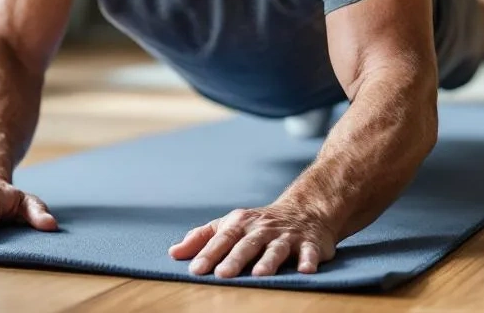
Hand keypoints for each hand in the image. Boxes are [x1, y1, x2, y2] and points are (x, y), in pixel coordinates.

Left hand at [169, 201, 336, 277]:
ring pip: (276, 249)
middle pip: (246, 244)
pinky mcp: (310, 244)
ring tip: (259, 275)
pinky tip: (305, 270)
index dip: (208, 254)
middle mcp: (262, 229)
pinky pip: (309, 252)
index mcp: (240, 224)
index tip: (195, 270)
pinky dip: (308, 260)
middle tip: (222, 275)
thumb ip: (202, 238)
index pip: (222, 239)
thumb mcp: (230, 225)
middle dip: (234, 259)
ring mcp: (286, 236)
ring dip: (268, 261)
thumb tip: (174, 253)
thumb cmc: (259, 224)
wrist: (305, 209)